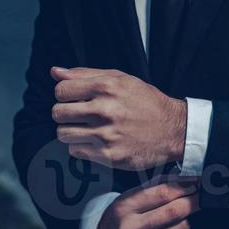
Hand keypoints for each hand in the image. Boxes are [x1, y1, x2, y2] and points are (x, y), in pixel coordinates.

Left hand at [50, 66, 186, 170]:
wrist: (173, 130)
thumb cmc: (146, 102)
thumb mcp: (121, 79)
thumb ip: (86, 74)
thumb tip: (55, 72)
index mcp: (107, 87)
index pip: (61, 90)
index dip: (64, 94)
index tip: (74, 98)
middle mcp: (105, 110)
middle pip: (58, 113)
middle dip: (65, 113)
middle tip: (79, 114)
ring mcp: (106, 135)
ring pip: (63, 134)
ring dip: (71, 131)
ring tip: (86, 128)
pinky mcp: (108, 156)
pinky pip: (75, 152)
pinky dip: (81, 147)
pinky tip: (96, 141)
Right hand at [95, 180, 198, 228]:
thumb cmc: (128, 211)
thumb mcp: (136, 192)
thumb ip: (161, 184)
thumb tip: (191, 180)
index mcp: (125, 208)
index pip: (162, 194)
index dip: (184, 187)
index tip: (196, 183)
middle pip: (174, 212)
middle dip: (192, 201)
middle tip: (200, 196)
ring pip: (182, 227)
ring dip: (187, 218)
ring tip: (177, 217)